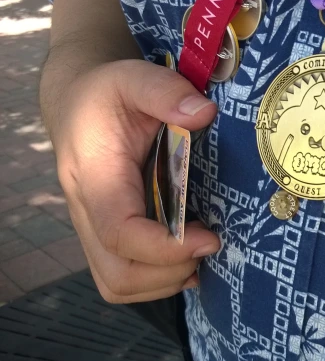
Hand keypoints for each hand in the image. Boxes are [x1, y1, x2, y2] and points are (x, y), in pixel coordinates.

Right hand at [47, 59, 219, 302]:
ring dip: (164, 281)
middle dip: (169, 271)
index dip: (165, 247)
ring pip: (118, 283)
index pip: (119, 233)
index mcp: (96, 176)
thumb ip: (165, 91)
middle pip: (117, 274)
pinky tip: (190, 257)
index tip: (210, 239)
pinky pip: (124, 277)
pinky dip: (159, 279)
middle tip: (210, 243)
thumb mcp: (134, 77)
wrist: (78, 101)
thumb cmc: (109, 92)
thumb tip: (204, 113)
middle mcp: (89, 211)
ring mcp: (95, 228)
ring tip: (201, 252)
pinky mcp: (108, 233)